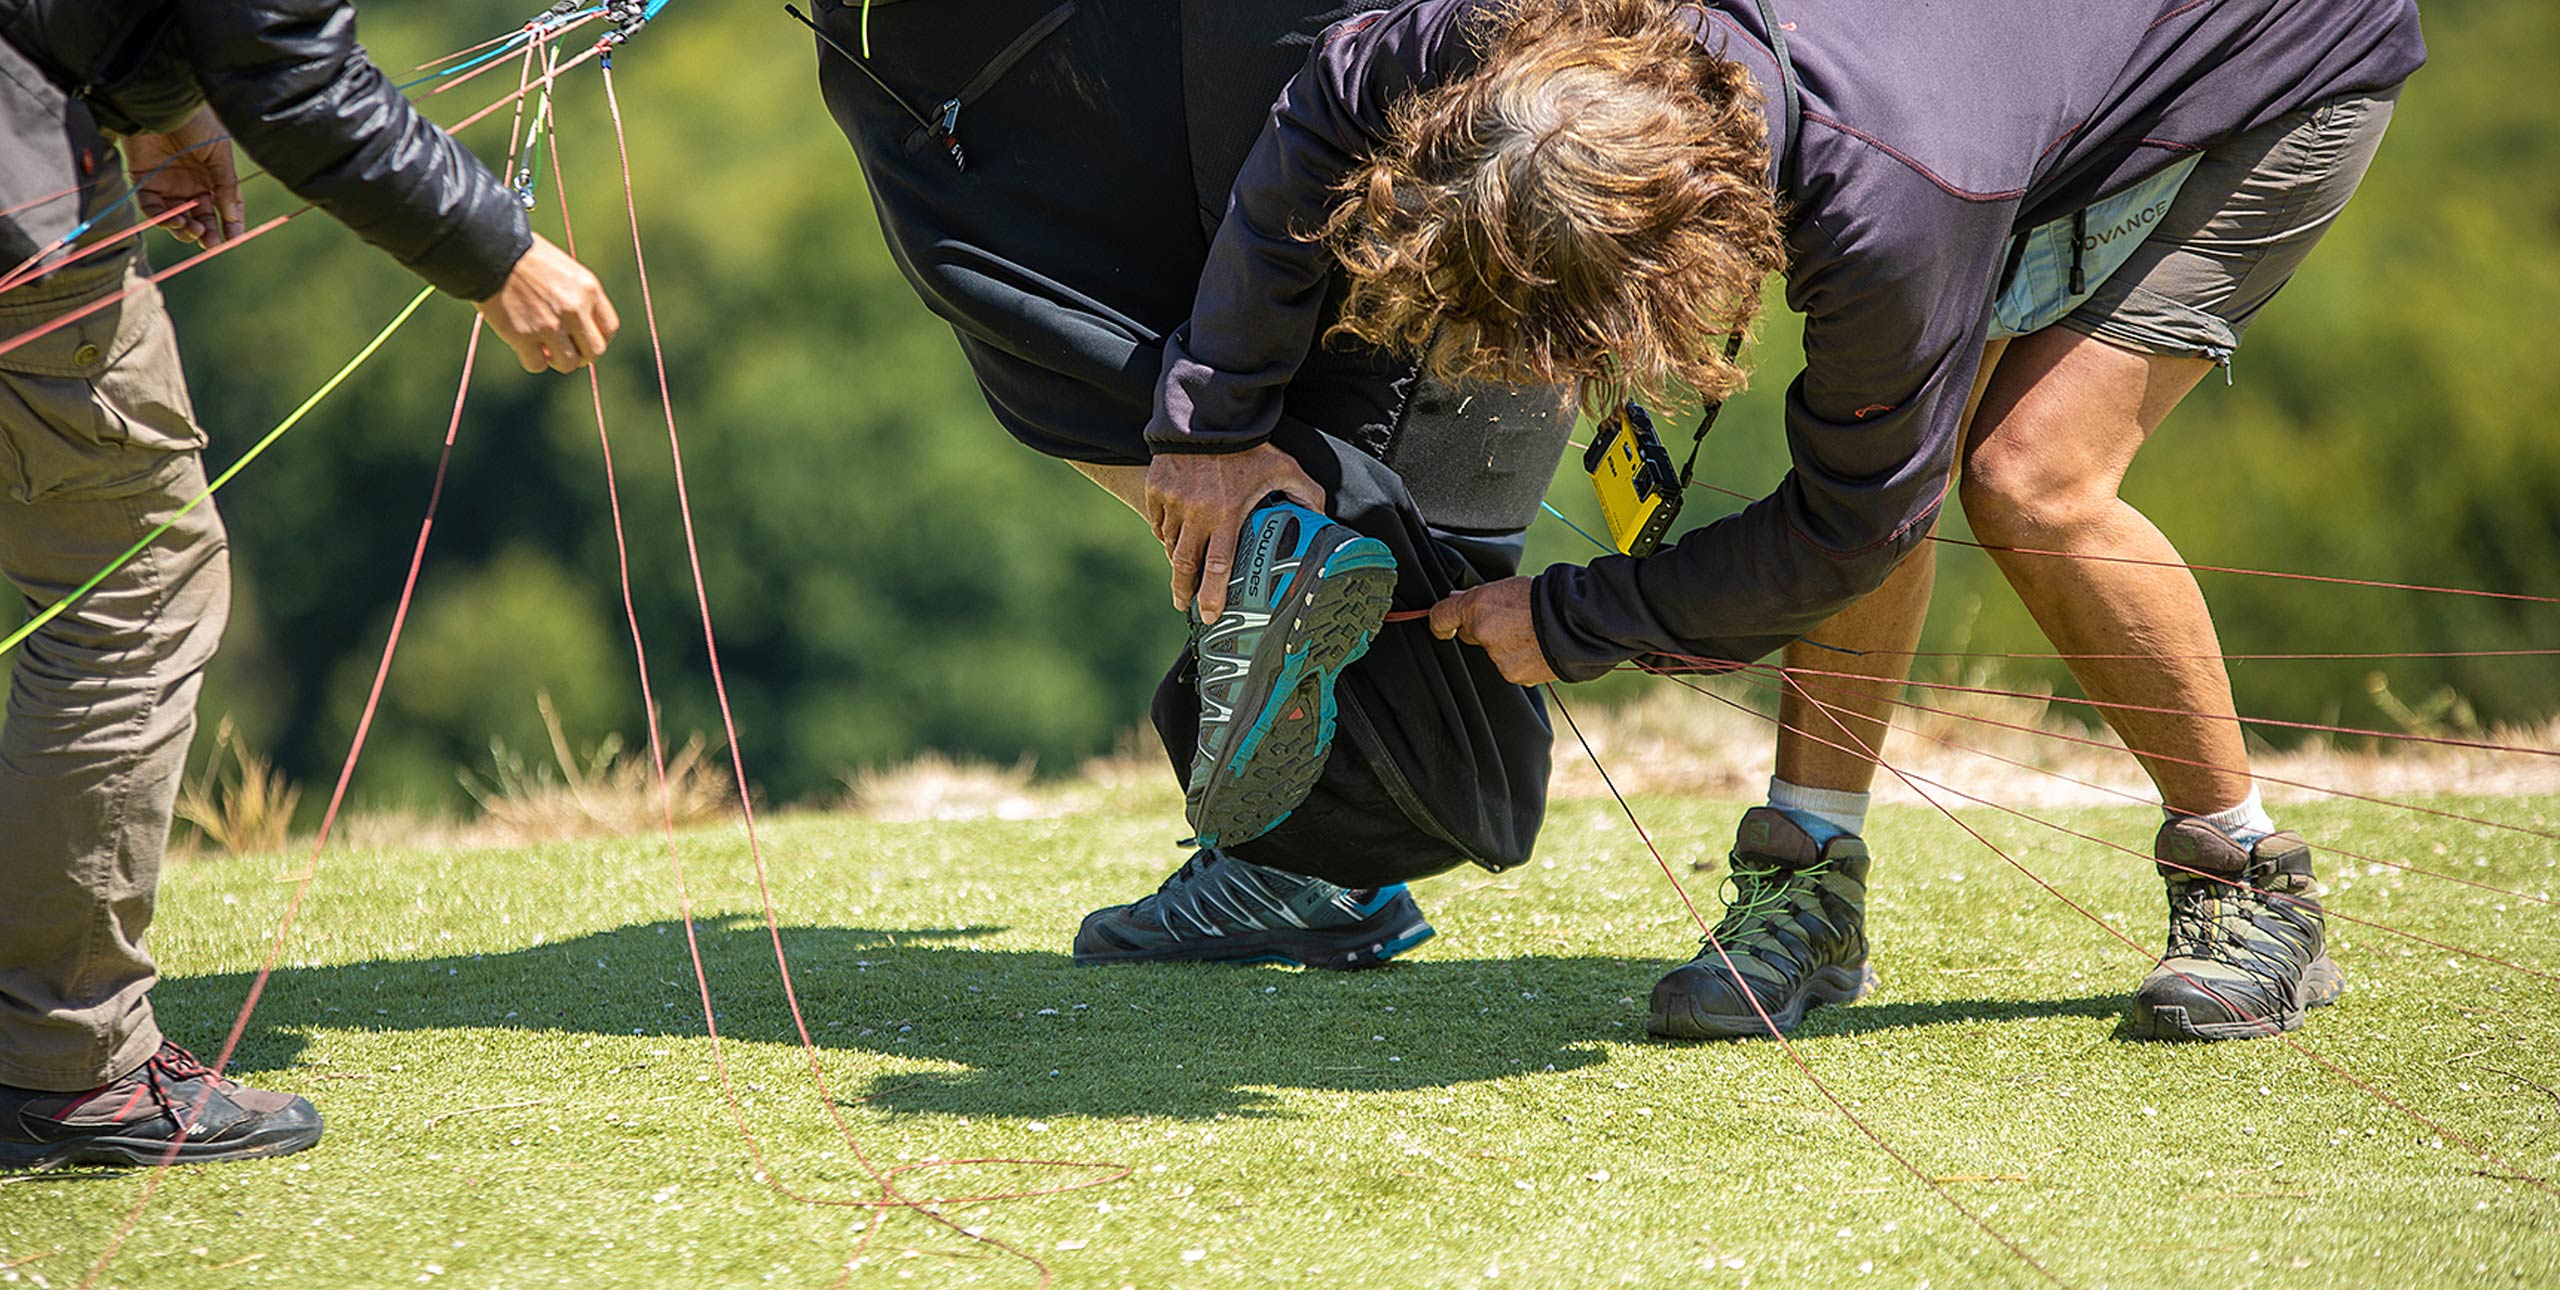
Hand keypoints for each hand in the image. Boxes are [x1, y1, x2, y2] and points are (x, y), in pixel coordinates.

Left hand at [122, 108, 244, 247]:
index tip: (233, 240)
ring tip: (193, 229)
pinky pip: (152, 208)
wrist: (162, 103)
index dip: (230, 224)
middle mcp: (191, 182)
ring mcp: (167, 183)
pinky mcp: (144, 180)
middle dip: (206, 232)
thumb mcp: (220, 154)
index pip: (224, 206)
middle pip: (200, 216)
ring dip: (186, 229)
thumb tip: (233, 218)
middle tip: (210, 242)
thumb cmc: (196, 122)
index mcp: (213, 175)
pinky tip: (175, 220)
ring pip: (177, 217)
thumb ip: (226, 186)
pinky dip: (163, 219)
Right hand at [475, 234, 619, 373]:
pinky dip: (533, 361)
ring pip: (568, 364)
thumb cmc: (525, 258)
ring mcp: (550, 325)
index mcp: (588, 290)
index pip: (609, 329)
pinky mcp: (523, 336)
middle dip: (581, 355)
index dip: (598, 338)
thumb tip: (580, 328)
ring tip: (545, 350)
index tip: (584, 339)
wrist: (491, 252)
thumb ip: (577, 297)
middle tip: (566, 349)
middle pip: (594, 352)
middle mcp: (574, 309)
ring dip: (557, 361)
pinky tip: (525, 349)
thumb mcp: (564, 270)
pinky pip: (537, 365)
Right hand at [1144, 443, 1325, 618]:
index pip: (1217, 566)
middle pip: (1183, 564)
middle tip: (1184, 605)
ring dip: (1177, 558)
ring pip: (1170, 542)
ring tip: (1184, 568)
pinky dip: (1165, 532)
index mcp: (1227, 514)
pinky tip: (1174, 536)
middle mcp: (1196, 513)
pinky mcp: (1157, 487)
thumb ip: (1306, 495)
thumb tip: (1322, 520)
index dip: (1211, 595)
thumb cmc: (1250, 443)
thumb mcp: (1285, 467)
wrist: (1211, 411)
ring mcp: (1173, 501)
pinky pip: (1158, 521)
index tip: (1209, 615)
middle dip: (1182, 590)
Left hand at [1429, 576, 1557, 685]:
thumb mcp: (1508, 585)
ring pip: (1493, 653)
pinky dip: (1521, 659)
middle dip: (1485, 629)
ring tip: (1531, 631)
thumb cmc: (1547, 598)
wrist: (1578, 622)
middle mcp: (1482, 633)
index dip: (1440, 623)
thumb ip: (1479, 596)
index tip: (1444, 627)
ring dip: (1506, 646)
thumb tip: (1457, 599)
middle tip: (1511, 619)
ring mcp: (1497, 658)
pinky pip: (1510, 667)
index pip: (1440, 618)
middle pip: (1471, 635)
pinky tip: (1538, 646)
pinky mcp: (1512, 675)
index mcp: (1477, 606)